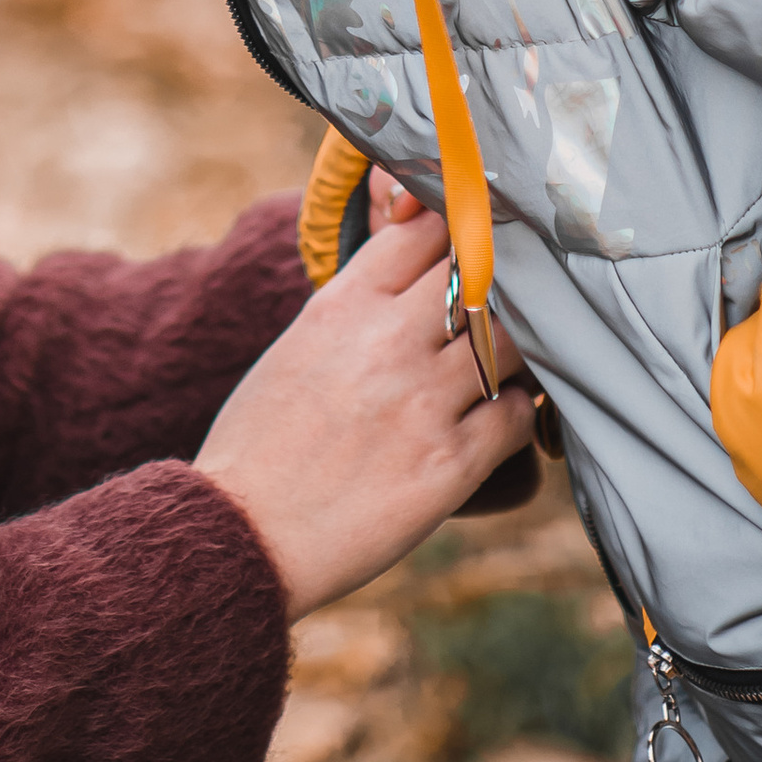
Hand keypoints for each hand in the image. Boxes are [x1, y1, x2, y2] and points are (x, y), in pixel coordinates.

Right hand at [192, 208, 534, 617]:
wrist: (244, 533)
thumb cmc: (259, 443)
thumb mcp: (298, 346)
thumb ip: (354, 307)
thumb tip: (406, 281)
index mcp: (342, 304)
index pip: (424, 229)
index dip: (457, 232)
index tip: (472, 247)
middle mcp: (387, 341)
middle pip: (479, 274)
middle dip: (496, 287)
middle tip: (504, 307)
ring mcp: (422, 401)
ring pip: (511, 342)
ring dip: (515, 353)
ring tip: (505, 368)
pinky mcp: (449, 464)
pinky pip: (517, 416)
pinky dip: (517, 413)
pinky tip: (497, 420)